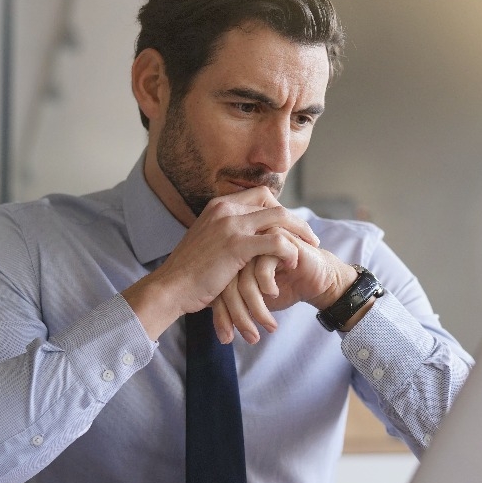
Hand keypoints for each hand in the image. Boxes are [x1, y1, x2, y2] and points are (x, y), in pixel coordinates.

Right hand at [120, 187, 318, 339]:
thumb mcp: (207, 243)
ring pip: (279, 218)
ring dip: (299, 233)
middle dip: (296, 220)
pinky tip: (293, 262)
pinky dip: (289, 250)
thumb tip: (245, 239)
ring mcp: (230, 224)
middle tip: (311, 237)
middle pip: (273, 202)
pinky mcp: (236, 245)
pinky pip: (275, 240)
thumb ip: (226, 234)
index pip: (260, 195)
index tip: (290, 227)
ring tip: (310, 249)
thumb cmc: (189, 273)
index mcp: (218, 206)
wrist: (170, 288)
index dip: (279, 209)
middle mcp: (225, 209)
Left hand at [212, 228, 358, 343]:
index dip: (221, 316)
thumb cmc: (285, 289)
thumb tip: (221, 333)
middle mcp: (241, 253)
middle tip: (251, 338)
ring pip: (244, 280)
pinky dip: (267, 286)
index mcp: (231, 265)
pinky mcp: (276, 241)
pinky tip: (274, 293)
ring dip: (256, 308)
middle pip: (228, 286)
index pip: (218, 291)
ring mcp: (257, 245)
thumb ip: (237, 308)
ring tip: (269, 325)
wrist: (316, 279)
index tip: (227, 339)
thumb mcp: (256, 304)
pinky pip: (262, 268)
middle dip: (239, 317)